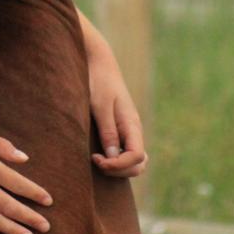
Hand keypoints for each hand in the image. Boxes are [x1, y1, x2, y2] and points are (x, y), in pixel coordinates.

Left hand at [87, 42, 147, 177]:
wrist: (97, 62)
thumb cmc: (97, 81)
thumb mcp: (99, 105)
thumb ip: (107, 130)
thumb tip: (113, 157)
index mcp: (132, 124)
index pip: (136, 157)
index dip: (118, 165)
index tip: (95, 159)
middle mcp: (133, 130)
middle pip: (139, 164)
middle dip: (119, 171)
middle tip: (95, 161)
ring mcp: (127, 130)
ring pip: (133, 161)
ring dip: (118, 168)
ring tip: (96, 159)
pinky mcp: (118, 129)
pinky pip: (124, 152)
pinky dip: (115, 160)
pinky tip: (98, 154)